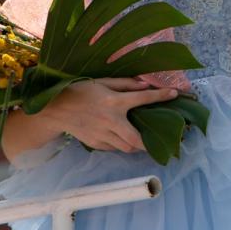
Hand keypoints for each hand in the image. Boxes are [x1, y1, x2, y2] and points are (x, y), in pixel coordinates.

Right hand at [42, 77, 178, 152]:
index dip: (160, 96)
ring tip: (139, 139)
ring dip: (135, 145)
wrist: (56, 108)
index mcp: (114, 102)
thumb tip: (145, 85)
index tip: (174, 94)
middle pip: (136, 139)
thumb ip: (125, 84)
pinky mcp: (95, 143)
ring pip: (126, 147)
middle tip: (158, 140)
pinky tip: (120, 138)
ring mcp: (102, 135)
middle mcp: (110, 120)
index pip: (142, 99)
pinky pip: (114, 148)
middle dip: (149, 142)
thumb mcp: (102, 82)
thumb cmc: (80, 91)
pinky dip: (120, 145)